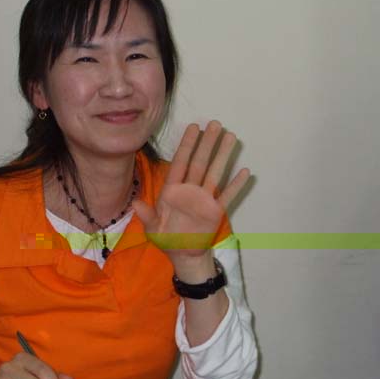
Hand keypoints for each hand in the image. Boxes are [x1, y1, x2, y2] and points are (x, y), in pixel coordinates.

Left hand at [133, 120, 248, 261]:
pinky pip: (228, 195)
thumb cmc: (167, 238)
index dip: (187, 145)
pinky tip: (244, 171)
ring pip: (215, 173)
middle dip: (207, 143)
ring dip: (223, 156)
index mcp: (173, 190)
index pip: (181, 162)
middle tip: (216, 124)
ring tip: (231, 137)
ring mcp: (204, 199)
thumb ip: (146, 215)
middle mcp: (190, 190)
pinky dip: (236, 185)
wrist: (183, 254)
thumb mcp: (153, 229)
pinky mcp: (216, 210)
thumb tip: (135, 203)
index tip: (194, 127)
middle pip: (200, 162)